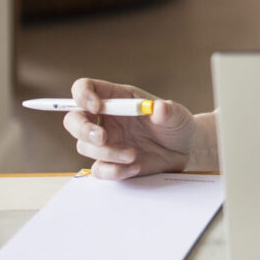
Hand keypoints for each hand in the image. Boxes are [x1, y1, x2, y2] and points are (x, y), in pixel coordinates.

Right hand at [63, 78, 200, 179]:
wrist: (186, 151)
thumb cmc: (177, 126)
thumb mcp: (178, 115)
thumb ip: (168, 111)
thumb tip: (159, 108)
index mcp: (117, 98)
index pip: (86, 88)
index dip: (83, 95)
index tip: (96, 106)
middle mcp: (107, 119)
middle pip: (74, 119)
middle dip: (82, 128)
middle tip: (102, 137)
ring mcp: (107, 142)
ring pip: (85, 146)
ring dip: (107, 152)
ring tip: (133, 155)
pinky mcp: (111, 163)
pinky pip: (99, 169)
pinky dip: (113, 171)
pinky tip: (134, 168)